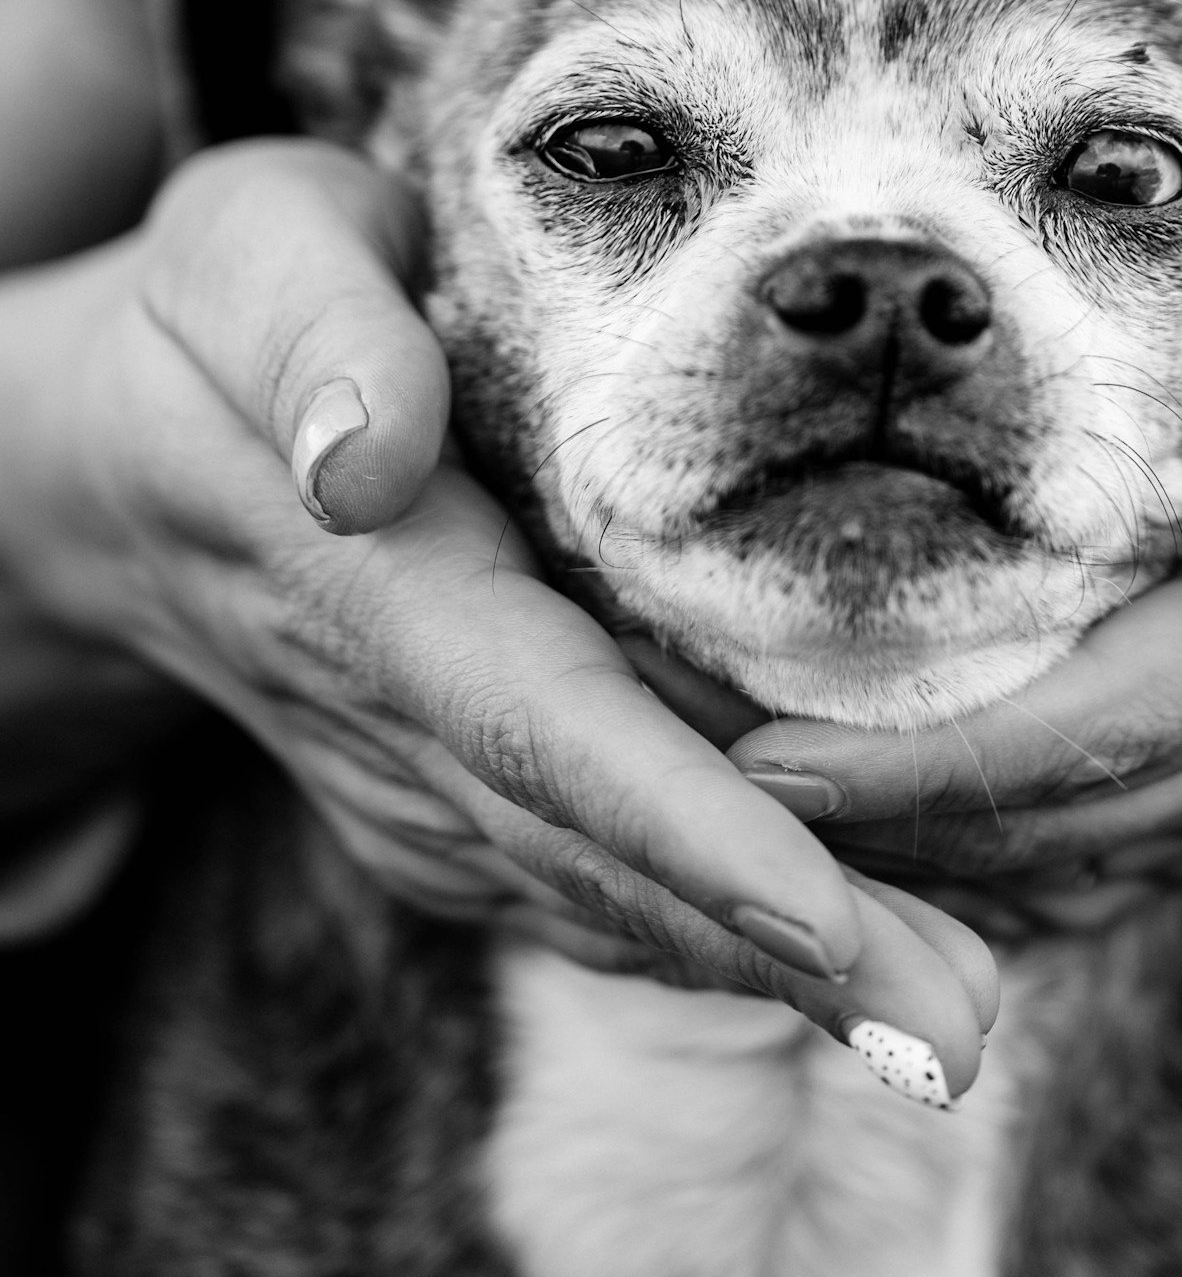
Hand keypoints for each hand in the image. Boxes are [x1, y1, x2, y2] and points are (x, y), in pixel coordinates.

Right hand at [0, 140, 992, 1092]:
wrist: (127, 451)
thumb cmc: (224, 310)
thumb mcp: (250, 256)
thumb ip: (314, 337)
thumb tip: (370, 455)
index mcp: (376, 582)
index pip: (538, 721)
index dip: (679, 825)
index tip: (818, 917)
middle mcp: (397, 719)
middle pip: (605, 852)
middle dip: (785, 947)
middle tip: (960, 1020)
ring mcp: (414, 777)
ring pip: (605, 891)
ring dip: (774, 968)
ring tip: (947, 1013)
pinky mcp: (443, 793)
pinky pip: (582, 879)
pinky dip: (711, 926)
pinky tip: (843, 952)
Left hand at [727, 135, 1181, 923]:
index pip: (1110, 731)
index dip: (933, 766)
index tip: (750, 764)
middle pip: (1054, 826)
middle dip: (858, 825)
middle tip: (658, 776)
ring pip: (1051, 868)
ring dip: (879, 853)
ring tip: (690, 796)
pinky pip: (1072, 862)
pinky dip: (941, 852)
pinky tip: (809, 812)